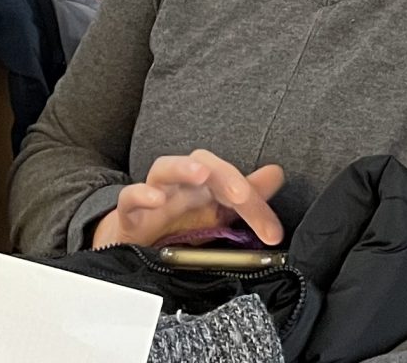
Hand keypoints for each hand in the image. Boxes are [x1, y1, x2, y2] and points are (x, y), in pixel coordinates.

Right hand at [92, 151, 284, 250]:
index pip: (235, 183)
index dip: (256, 205)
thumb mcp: (216, 216)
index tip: (272, 233)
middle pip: (204, 164)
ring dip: (183, 167)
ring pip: (164, 168)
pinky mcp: (129, 215)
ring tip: (201, 174)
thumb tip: (277, 173)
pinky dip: (141, 194)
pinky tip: (156, 199)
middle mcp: (182, 186)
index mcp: (206, 189)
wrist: (134, 243)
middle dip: (225, 176)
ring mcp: (155, 197)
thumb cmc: (178, 225)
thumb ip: (247, 200)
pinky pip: (129, 198)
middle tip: (242, 195)